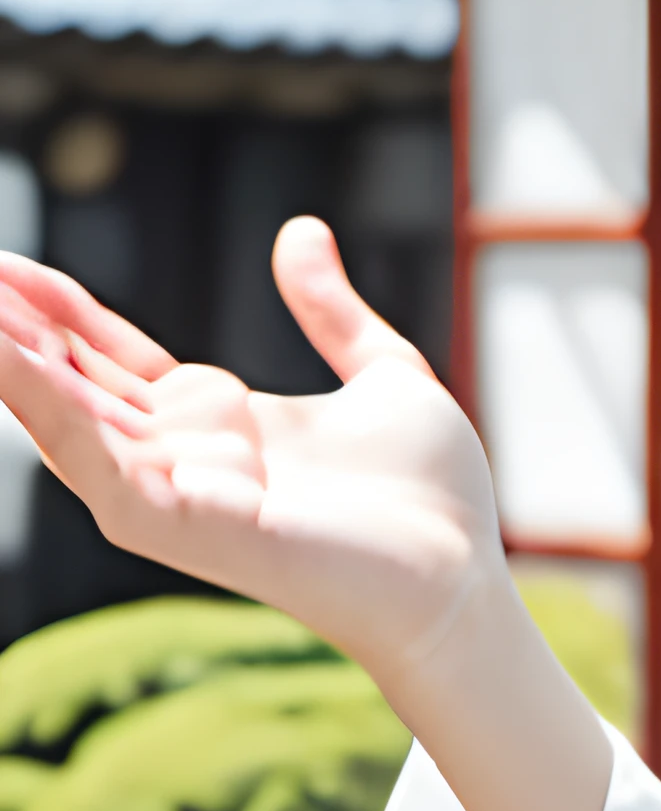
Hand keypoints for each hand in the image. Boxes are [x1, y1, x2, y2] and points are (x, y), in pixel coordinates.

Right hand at [0, 217, 611, 810]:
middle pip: (69, 385)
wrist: (464, 577)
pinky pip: (97, 462)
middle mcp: (180, 459)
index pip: (109, 359)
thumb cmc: (432, 500)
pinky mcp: (181, 525)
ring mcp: (174, 493)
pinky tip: (10, 359)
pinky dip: (49, 409)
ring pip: (64, 420)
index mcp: (216, 423)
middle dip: (13, 331)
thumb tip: (300, 233)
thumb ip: (333, 311)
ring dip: (13, 365)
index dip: (58, 313)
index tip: (8, 265)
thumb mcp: (385, 375)